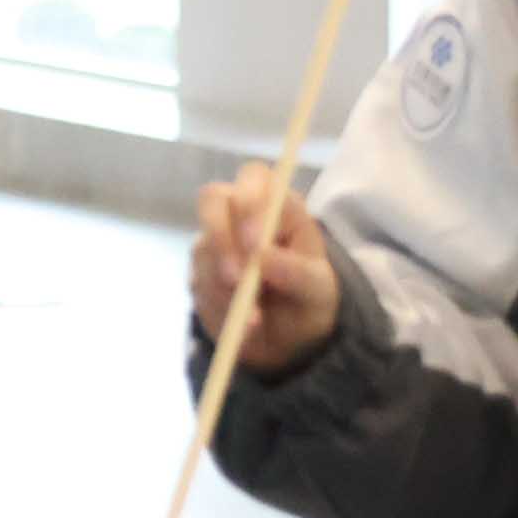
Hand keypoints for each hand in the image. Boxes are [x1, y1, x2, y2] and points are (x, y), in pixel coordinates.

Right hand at [188, 173, 335, 370]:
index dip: (249, 202)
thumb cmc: (310, 299)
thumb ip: (297, 272)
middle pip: (212, 199)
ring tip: (256, 319)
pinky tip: (244, 325)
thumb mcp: (319, 290)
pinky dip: (220, 307)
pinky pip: (198, 283)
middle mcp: (240, 215)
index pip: (254, 178)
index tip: (255, 243)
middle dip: (221, 237)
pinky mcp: (200, 273)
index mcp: (277, 205)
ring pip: (203, 248)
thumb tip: (261, 257)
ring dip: (226, 287)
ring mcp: (215, 242)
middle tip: (237, 278)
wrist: (290, 339)